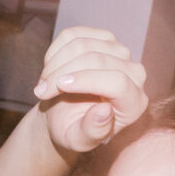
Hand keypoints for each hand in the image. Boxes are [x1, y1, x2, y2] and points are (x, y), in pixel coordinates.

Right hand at [35, 27, 146, 154]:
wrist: (65, 116)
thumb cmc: (73, 130)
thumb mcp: (78, 140)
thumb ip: (93, 132)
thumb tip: (104, 111)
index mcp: (134, 103)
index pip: (117, 82)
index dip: (86, 80)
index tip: (58, 86)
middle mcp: (134, 73)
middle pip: (98, 60)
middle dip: (63, 73)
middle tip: (40, 92)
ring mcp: (119, 52)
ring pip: (84, 44)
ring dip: (55, 63)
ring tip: (43, 84)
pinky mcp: (102, 38)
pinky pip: (74, 35)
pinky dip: (55, 50)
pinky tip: (49, 68)